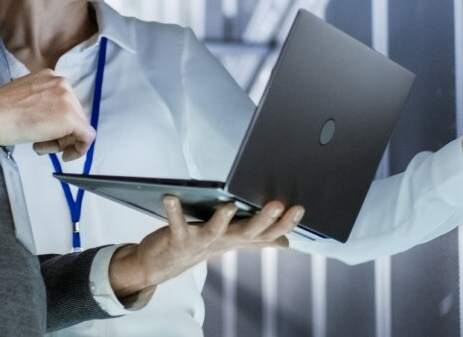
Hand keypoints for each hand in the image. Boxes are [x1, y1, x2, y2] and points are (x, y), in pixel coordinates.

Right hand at [0, 69, 93, 159]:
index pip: (64, 104)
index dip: (57, 123)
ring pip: (79, 126)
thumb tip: (48, 120)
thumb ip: (40, 104)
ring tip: (40, 146)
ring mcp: (68, 99)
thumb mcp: (24, 99)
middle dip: (60, 134)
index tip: (45, 134)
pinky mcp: (71, 117)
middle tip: (41, 144)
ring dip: (62, 141)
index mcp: (50, 77)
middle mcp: (62, 83)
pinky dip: (79, 149)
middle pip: (74, 114)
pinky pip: (87, 136)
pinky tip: (65, 156)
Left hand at [107, 196, 303, 300]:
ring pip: (215, 232)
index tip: (299, 208)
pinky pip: (176, 224)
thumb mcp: (232, 241)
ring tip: (229, 205)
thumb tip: (286, 242)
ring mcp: (200, 241)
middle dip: (264, 220)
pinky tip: (171, 197)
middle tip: (278, 205)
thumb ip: (258, 238)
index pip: (267, 233)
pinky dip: (173, 211)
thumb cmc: (200, 245)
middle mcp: (223, 242)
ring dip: (222, 220)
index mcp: (237, 239)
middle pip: (247, 233)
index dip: (284, 224)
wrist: (163, 264)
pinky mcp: (178, 238)